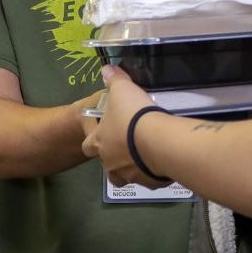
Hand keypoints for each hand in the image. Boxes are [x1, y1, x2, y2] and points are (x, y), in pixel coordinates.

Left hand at [81, 66, 169, 187]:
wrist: (157, 142)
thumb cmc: (133, 115)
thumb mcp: (122, 90)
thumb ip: (115, 80)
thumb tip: (107, 69)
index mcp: (98, 142)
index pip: (88, 144)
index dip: (94, 137)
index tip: (104, 130)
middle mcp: (110, 162)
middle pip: (107, 163)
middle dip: (116, 154)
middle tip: (129, 141)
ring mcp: (129, 175)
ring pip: (126, 175)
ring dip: (133, 166)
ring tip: (147, 154)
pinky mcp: (149, 183)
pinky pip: (149, 178)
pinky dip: (153, 171)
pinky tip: (163, 160)